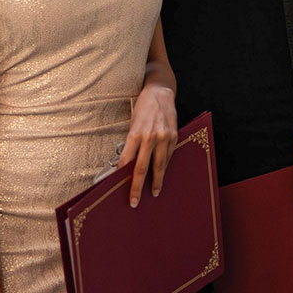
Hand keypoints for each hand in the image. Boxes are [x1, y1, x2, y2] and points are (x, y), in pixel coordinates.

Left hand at [119, 81, 176, 207]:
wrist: (160, 92)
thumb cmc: (142, 108)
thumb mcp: (132, 124)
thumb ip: (131, 143)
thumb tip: (128, 163)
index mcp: (135, 133)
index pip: (127, 160)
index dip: (122, 176)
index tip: (118, 188)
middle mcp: (150, 137)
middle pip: (142, 168)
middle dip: (137, 187)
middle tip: (134, 201)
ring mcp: (164, 138)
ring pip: (159, 166)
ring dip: (156, 182)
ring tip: (154, 193)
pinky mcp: (174, 137)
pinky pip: (169, 156)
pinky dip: (165, 167)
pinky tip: (162, 175)